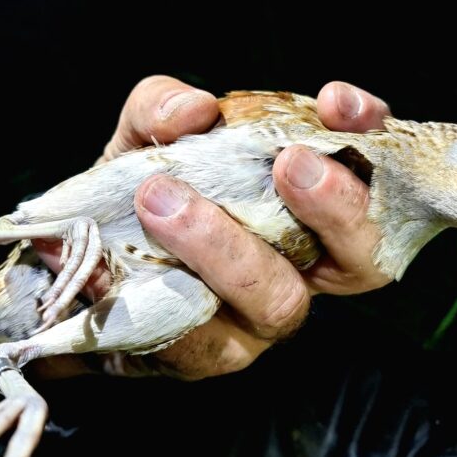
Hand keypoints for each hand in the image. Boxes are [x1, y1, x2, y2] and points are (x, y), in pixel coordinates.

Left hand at [35, 75, 391, 380]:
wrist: (84, 262)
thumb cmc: (142, 187)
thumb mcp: (146, 133)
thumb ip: (162, 107)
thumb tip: (194, 109)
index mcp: (311, 201)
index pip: (372, 168)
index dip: (371, 134)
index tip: (335, 102)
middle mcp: (305, 263)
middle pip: (362, 256)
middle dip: (337, 207)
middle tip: (290, 162)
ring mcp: (263, 314)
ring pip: (280, 299)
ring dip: (227, 247)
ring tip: (162, 200)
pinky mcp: (212, 353)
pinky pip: (203, 339)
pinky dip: (161, 295)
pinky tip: (108, 265)